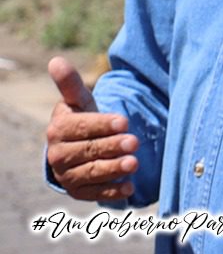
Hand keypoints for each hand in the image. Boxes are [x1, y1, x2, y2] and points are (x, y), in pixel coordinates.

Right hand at [45, 56, 139, 200]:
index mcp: (58, 129)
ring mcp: (67, 175)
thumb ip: (70, 83)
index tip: (124, 121)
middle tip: (135, 142)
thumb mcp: (79, 100)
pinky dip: (112, 191)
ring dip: (114, 169)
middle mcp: (58, 155)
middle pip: (89, 151)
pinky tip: (130, 187)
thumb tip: (56, 60)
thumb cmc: (83, 117)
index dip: (103, 125)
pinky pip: (95, 193)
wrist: (78, 146)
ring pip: (92, 172)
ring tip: (135, 163)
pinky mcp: (78, 191)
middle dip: (112, 146)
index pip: (82, 127)